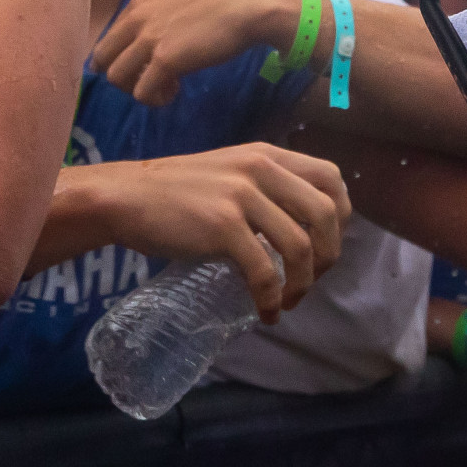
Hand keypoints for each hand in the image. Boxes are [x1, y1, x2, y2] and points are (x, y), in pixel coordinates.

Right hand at [72, 145, 348, 319]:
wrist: (125, 197)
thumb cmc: (176, 192)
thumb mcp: (230, 173)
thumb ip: (265, 188)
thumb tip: (300, 228)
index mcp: (267, 155)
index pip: (330, 177)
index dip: (341, 214)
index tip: (326, 243)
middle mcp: (260, 168)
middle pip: (326, 213)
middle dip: (328, 254)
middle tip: (311, 279)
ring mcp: (241, 196)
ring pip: (301, 246)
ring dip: (302, 284)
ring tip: (286, 301)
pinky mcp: (221, 226)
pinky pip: (263, 271)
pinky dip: (270, 299)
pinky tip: (264, 312)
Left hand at [95, 0, 301, 105]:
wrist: (246, 6)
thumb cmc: (219, 5)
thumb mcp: (175, 2)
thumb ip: (154, 18)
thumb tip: (144, 44)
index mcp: (138, 4)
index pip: (106, 40)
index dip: (120, 60)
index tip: (143, 67)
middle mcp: (137, 18)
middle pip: (102, 60)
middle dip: (123, 77)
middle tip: (149, 81)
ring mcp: (148, 38)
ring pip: (116, 79)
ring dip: (137, 90)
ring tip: (164, 87)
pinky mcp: (164, 59)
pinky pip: (142, 93)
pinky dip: (155, 99)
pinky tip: (175, 91)